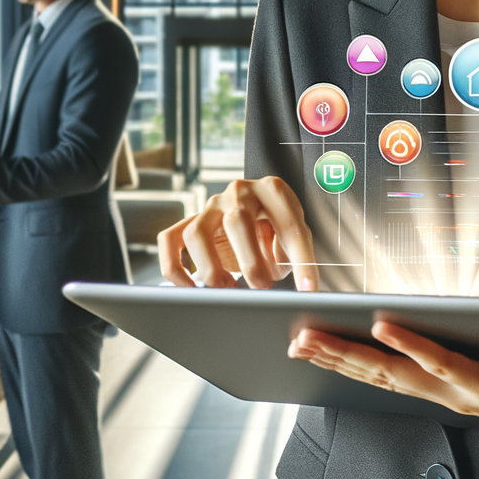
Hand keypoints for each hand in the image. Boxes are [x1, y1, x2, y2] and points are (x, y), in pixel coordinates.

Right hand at [158, 177, 318, 291]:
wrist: (256, 204)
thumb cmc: (277, 222)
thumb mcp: (295, 230)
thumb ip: (295, 251)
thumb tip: (299, 285)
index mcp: (272, 189)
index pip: (289, 224)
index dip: (301, 259)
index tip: (308, 288)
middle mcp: (239, 192)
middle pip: (237, 221)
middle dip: (250, 261)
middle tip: (262, 288)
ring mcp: (212, 205)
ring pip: (197, 233)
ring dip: (211, 267)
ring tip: (227, 289)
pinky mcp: (191, 220)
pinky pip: (170, 240)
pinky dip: (174, 267)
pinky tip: (190, 288)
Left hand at [289, 322, 478, 456]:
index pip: (445, 364)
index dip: (414, 346)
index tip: (383, 324)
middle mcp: (459, 393)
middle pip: (395, 375)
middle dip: (348, 354)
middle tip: (306, 336)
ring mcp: (447, 395)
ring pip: (384, 379)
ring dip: (340, 359)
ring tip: (301, 342)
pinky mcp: (443, 391)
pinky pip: (391, 380)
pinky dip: (357, 367)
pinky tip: (331, 354)